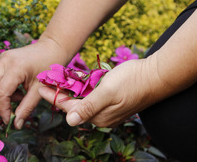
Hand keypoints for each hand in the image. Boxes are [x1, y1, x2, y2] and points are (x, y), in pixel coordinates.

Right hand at [0, 39, 68, 128]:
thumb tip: (16, 125)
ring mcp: (2, 58)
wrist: (53, 48)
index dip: (3, 109)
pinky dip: (4, 88)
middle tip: (11, 111)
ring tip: (20, 97)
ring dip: (1, 95)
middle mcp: (5, 60)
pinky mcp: (3, 59)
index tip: (9, 120)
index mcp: (16, 67)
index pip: (0, 92)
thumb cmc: (50, 67)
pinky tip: (18, 90)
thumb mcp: (40, 90)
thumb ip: (27, 107)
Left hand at [39, 56, 168, 127]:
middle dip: (60, 94)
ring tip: (58, 80)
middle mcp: (102, 115)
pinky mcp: (113, 101)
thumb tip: (69, 121)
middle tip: (46, 82)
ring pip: (83, 101)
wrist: (157, 76)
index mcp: (99, 116)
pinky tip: (77, 82)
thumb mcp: (108, 92)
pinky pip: (92, 97)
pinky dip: (83, 89)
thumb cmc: (133, 81)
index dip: (54, 97)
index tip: (40, 87)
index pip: (69, 108)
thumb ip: (88, 106)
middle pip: (74, 106)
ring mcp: (108, 109)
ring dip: (70, 91)